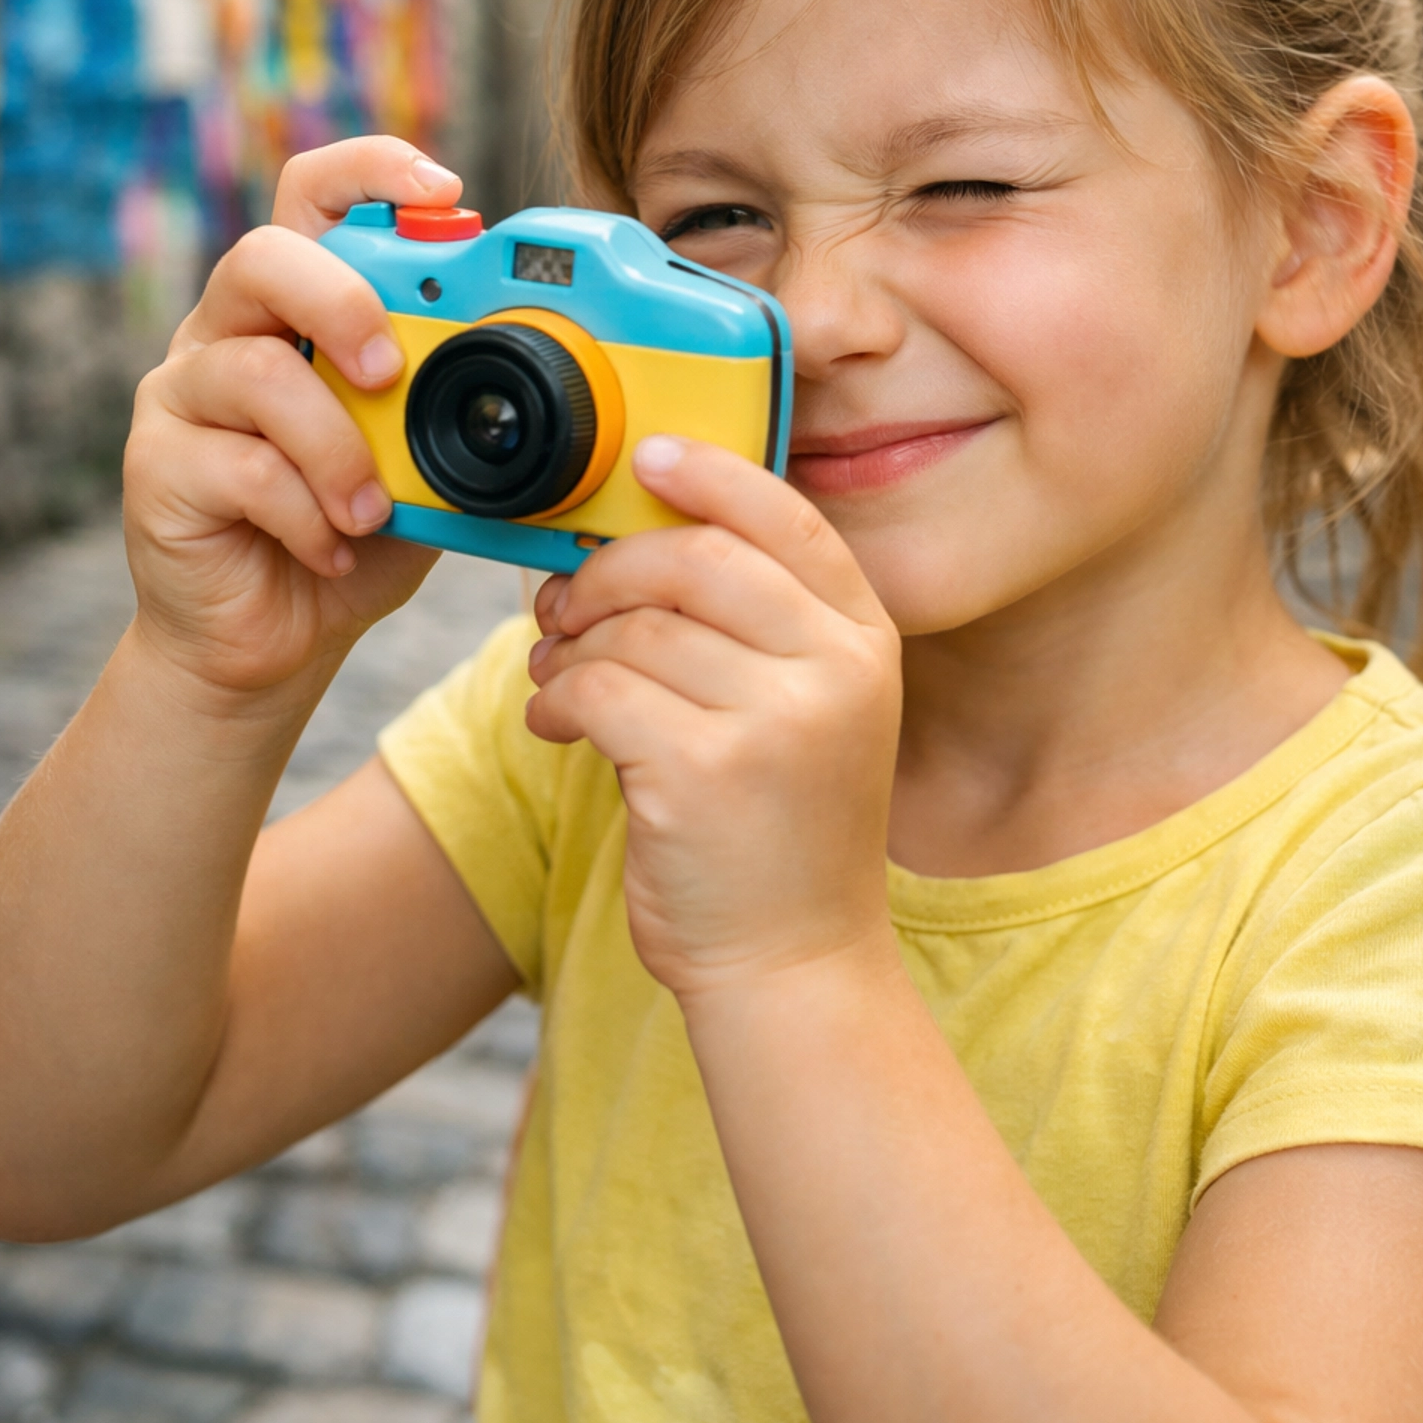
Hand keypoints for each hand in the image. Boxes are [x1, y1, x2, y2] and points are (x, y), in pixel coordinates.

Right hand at [123, 138, 455, 715]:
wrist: (272, 642)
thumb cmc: (353, 534)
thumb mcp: (426, 459)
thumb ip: (455, 403)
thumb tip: (539, 367)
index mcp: (298, 306)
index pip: (314, 196)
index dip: (371, 170)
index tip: (442, 188)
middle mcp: (229, 331)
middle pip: (262, 256)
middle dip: (342, 299)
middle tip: (390, 370)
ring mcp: (183, 395)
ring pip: (254, 371)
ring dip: (335, 445)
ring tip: (374, 508)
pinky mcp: (156, 467)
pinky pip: (240, 467)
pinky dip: (305, 512)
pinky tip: (332, 547)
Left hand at [525, 438, 902, 1001]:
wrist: (791, 965)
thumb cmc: (778, 828)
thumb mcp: (806, 708)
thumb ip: (755, 621)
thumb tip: (639, 530)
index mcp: (866, 640)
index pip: (787, 519)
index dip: (711, 476)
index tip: (649, 458)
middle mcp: (834, 670)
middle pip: (695, 559)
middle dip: (610, 570)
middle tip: (566, 601)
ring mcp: (776, 721)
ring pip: (636, 627)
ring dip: (574, 644)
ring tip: (558, 676)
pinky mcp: (703, 773)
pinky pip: (600, 689)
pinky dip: (560, 698)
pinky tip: (557, 723)